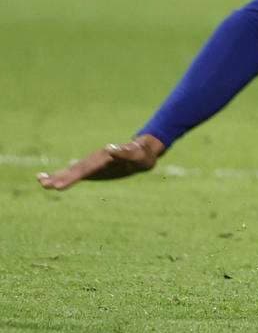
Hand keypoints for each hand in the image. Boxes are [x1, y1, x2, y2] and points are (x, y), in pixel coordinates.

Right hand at [38, 135, 165, 189]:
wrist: (143, 151)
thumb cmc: (142, 154)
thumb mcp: (138, 154)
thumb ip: (125, 152)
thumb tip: (110, 148)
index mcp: (103, 157)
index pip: (86, 168)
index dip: (72, 176)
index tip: (58, 184)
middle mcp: (94, 160)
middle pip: (75, 170)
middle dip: (60, 177)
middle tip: (44, 184)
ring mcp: (92, 164)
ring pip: (72, 171)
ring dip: (57, 176)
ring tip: (41, 181)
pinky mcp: (92, 169)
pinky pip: (75, 173)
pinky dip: (62, 176)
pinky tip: (50, 180)